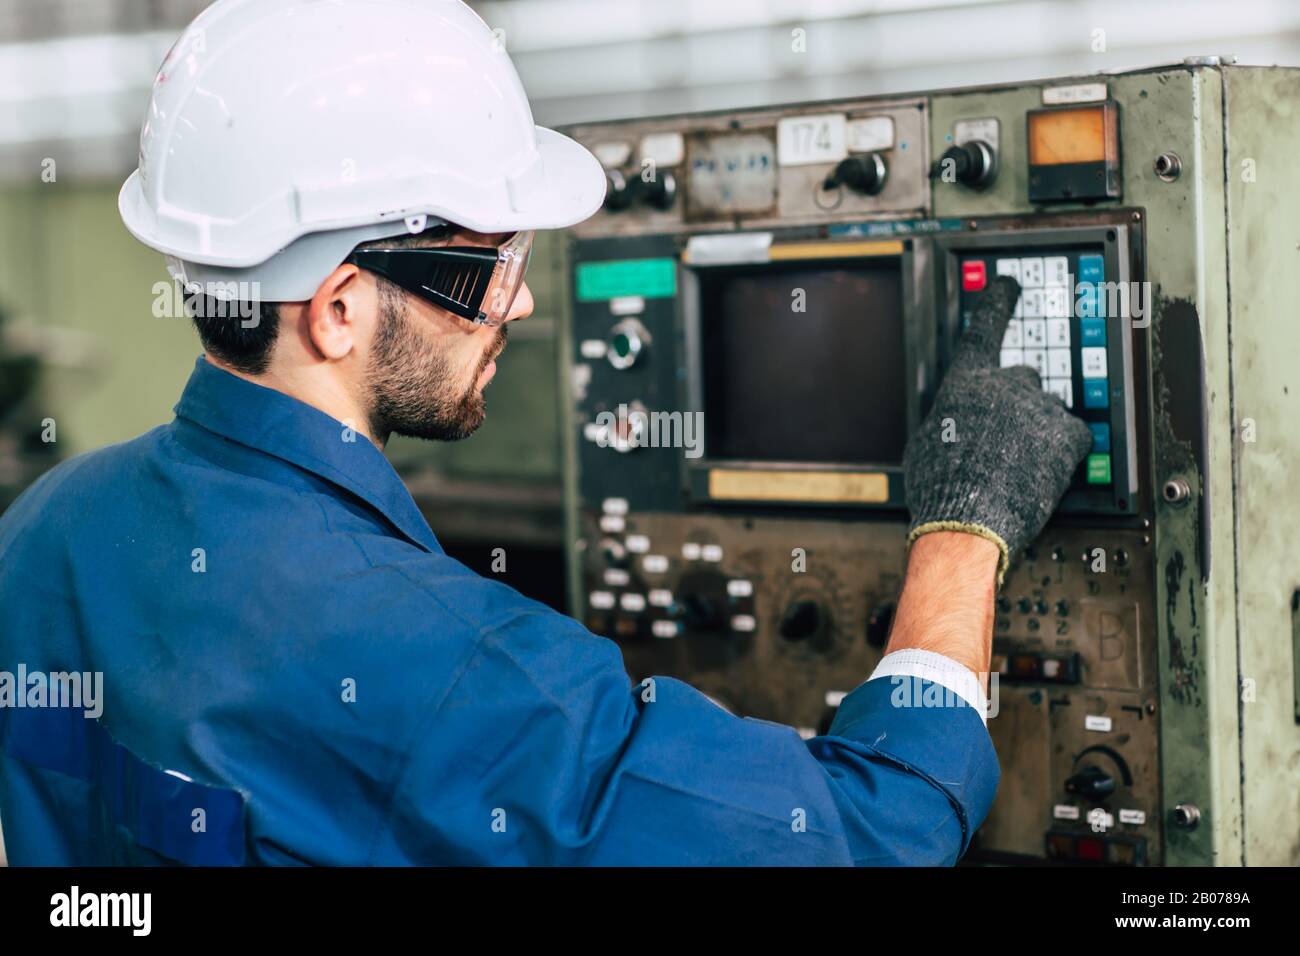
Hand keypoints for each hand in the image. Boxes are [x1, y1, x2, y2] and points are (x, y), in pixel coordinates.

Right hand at [902, 275, 1091, 584]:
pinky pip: (1074, 433)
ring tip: (1022, 466)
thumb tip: (954, 419)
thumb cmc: (940, 489)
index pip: (984, 329)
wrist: (968, 522)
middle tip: (1008, 437)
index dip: (997, 303)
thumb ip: (947, 417)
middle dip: (1019, 402)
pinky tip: (1046, 471)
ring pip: (1048, 409)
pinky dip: (1064, 450)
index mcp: (965, 382)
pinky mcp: (1067, 435)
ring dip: (1040, 429)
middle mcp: (1005, 384)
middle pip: (1024, 377)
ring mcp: (1040, 408)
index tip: (1008, 285)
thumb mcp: (925, 443)